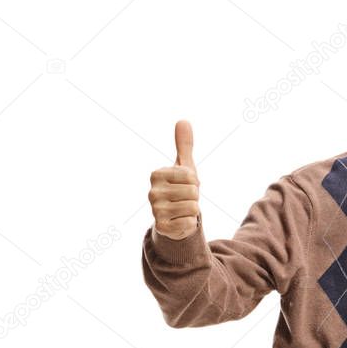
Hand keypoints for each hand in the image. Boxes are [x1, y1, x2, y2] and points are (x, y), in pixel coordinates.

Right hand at [149, 120, 200, 239]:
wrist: (173, 217)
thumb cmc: (180, 188)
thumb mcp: (184, 167)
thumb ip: (184, 145)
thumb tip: (183, 121)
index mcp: (157, 174)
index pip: (191, 175)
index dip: (194, 182)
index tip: (185, 185)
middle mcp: (152, 191)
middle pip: (193, 192)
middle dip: (194, 197)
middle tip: (185, 199)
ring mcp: (155, 210)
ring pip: (193, 207)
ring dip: (193, 210)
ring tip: (182, 209)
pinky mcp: (162, 226)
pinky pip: (190, 222)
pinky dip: (190, 223)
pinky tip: (180, 221)